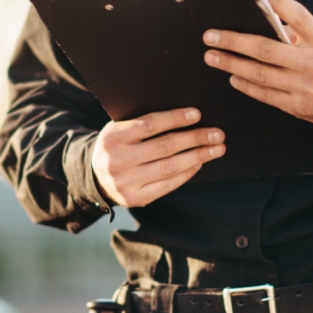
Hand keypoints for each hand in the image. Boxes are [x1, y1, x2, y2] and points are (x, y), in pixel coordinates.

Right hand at [91, 108, 225, 207]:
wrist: (95, 176)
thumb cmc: (117, 146)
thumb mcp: (120, 129)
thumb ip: (143, 124)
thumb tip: (187, 117)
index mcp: (113, 137)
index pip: (149, 125)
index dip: (175, 119)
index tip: (197, 114)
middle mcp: (117, 161)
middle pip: (164, 147)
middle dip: (195, 139)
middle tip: (218, 134)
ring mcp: (125, 182)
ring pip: (169, 167)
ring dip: (197, 157)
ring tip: (216, 149)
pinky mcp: (135, 198)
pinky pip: (168, 184)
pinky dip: (187, 172)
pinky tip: (199, 163)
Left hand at [202, 0, 312, 125]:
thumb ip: (302, 31)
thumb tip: (267, 18)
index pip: (297, 15)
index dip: (276, 1)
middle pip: (266, 50)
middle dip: (233, 42)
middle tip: (211, 36)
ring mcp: (305, 88)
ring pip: (260, 74)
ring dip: (232, 64)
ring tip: (213, 56)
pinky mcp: (299, 107)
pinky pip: (266, 95)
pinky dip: (246, 85)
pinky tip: (233, 77)